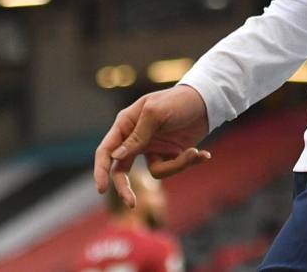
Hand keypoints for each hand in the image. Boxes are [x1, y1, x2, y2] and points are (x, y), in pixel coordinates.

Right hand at [93, 85, 212, 207]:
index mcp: (125, 124)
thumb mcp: (155, 114)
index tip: (101, 189)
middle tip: (132, 204)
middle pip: (121, 170)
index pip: (106, 150)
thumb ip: (136, 136)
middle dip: (125, 188)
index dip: (101, 170)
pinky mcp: (169, 154)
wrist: (205, 101)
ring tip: (195, 152)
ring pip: (155, 172)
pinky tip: (203, 154)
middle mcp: (135, 138)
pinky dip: (189, 162)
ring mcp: (153, 148)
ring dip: (177, 165)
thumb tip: (116, 157)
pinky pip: (173, 168)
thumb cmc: (177, 101)